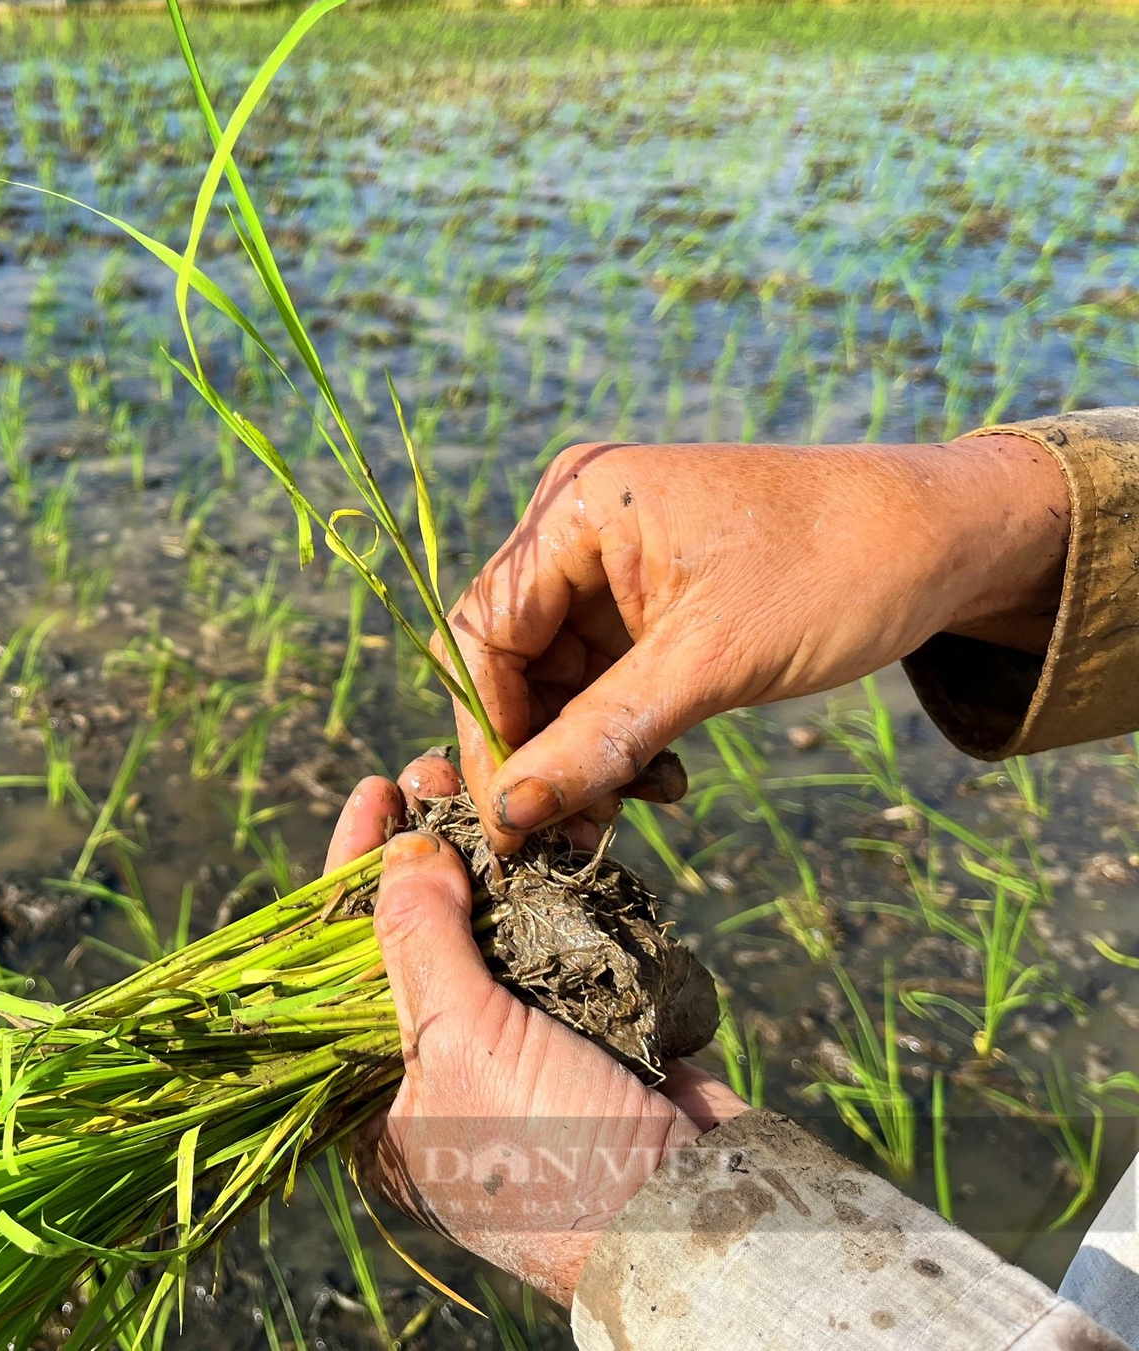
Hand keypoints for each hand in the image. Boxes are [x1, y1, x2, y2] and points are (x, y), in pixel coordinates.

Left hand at [328, 754, 747, 1302]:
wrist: (703, 1215)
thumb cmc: (556, 1154)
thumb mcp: (458, 1045)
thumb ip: (418, 941)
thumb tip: (401, 850)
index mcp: (375, 1103)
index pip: (339, 966)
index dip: (352, 873)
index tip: (374, 792)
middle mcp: (435, 1076)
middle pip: (412, 939)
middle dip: (423, 853)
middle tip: (435, 769)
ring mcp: (515, 1054)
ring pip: (487, 935)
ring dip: (489, 859)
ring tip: (491, 783)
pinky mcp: (584, 1036)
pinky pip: (556, 948)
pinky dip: (554, 893)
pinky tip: (551, 833)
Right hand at [439, 434, 1068, 852]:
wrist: (945, 541)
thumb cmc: (836, 575)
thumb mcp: (711, 665)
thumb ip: (600, 738)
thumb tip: (509, 816)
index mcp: (578, 506)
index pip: (486, 630)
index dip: (490, 729)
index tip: (510, 819)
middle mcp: (576, 524)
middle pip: (509, 657)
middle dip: (538, 749)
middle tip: (568, 835)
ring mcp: (607, 560)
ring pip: (551, 679)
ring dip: (581, 752)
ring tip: (626, 812)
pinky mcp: (641, 597)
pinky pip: (597, 677)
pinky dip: (617, 734)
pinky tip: (660, 774)